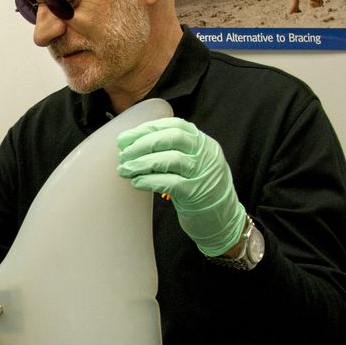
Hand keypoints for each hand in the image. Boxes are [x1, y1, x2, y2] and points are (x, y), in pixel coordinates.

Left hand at [116, 117, 246, 256]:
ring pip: (172, 159)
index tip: (125, 138)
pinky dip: (150, 180)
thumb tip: (131, 144)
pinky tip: (136, 182)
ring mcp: (203, 173)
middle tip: (123, 154)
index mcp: (203, 142)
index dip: (147, 129)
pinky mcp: (197, 194)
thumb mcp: (191, 163)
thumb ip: (169, 151)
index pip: (174, 125)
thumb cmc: (198, 188)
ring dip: (143, 162)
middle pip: (172, 137)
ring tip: (124, 169)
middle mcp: (206, 154)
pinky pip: (171, 183)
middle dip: (143, 144)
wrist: (222, 219)